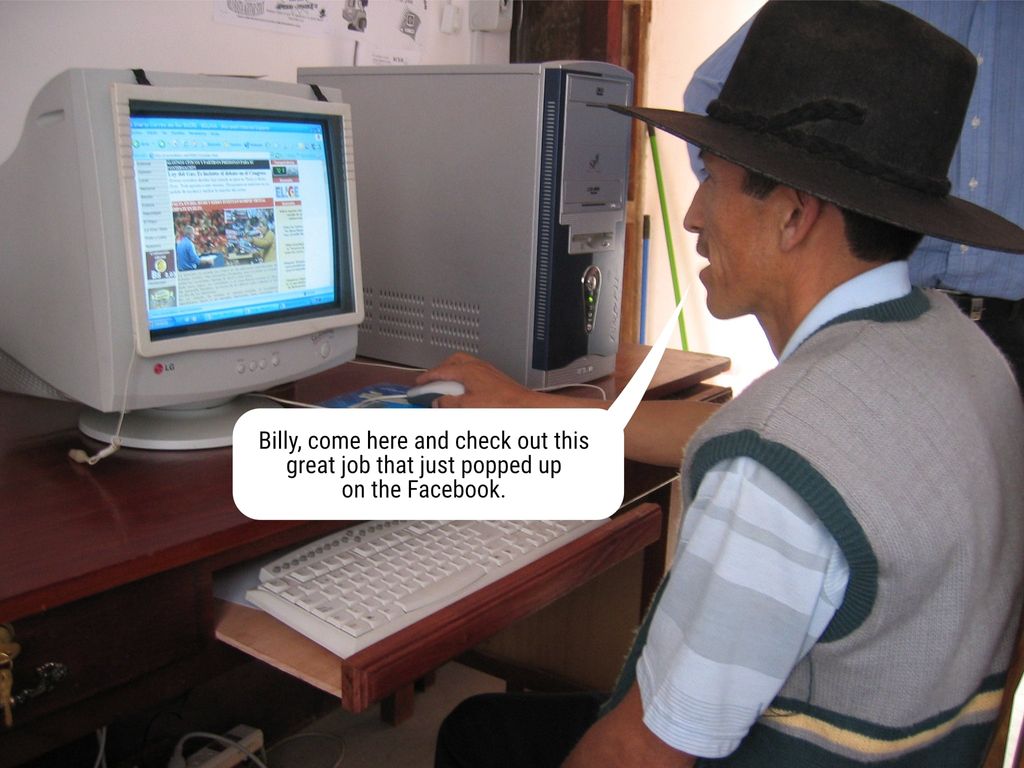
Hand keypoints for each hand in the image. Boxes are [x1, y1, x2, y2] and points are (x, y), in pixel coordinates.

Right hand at [415, 353, 547, 407]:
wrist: (523, 405)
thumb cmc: (502, 403)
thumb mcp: (468, 406)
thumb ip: (449, 403)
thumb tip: (438, 403)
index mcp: (467, 370)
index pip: (440, 370)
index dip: (427, 377)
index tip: (418, 383)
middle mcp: (477, 366)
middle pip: (451, 361)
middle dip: (439, 369)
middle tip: (430, 381)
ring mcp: (486, 369)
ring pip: (463, 363)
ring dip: (451, 371)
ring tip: (445, 384)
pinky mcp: (494, 376)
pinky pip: (473, 369)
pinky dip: (463, 375)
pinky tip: (464, 387)